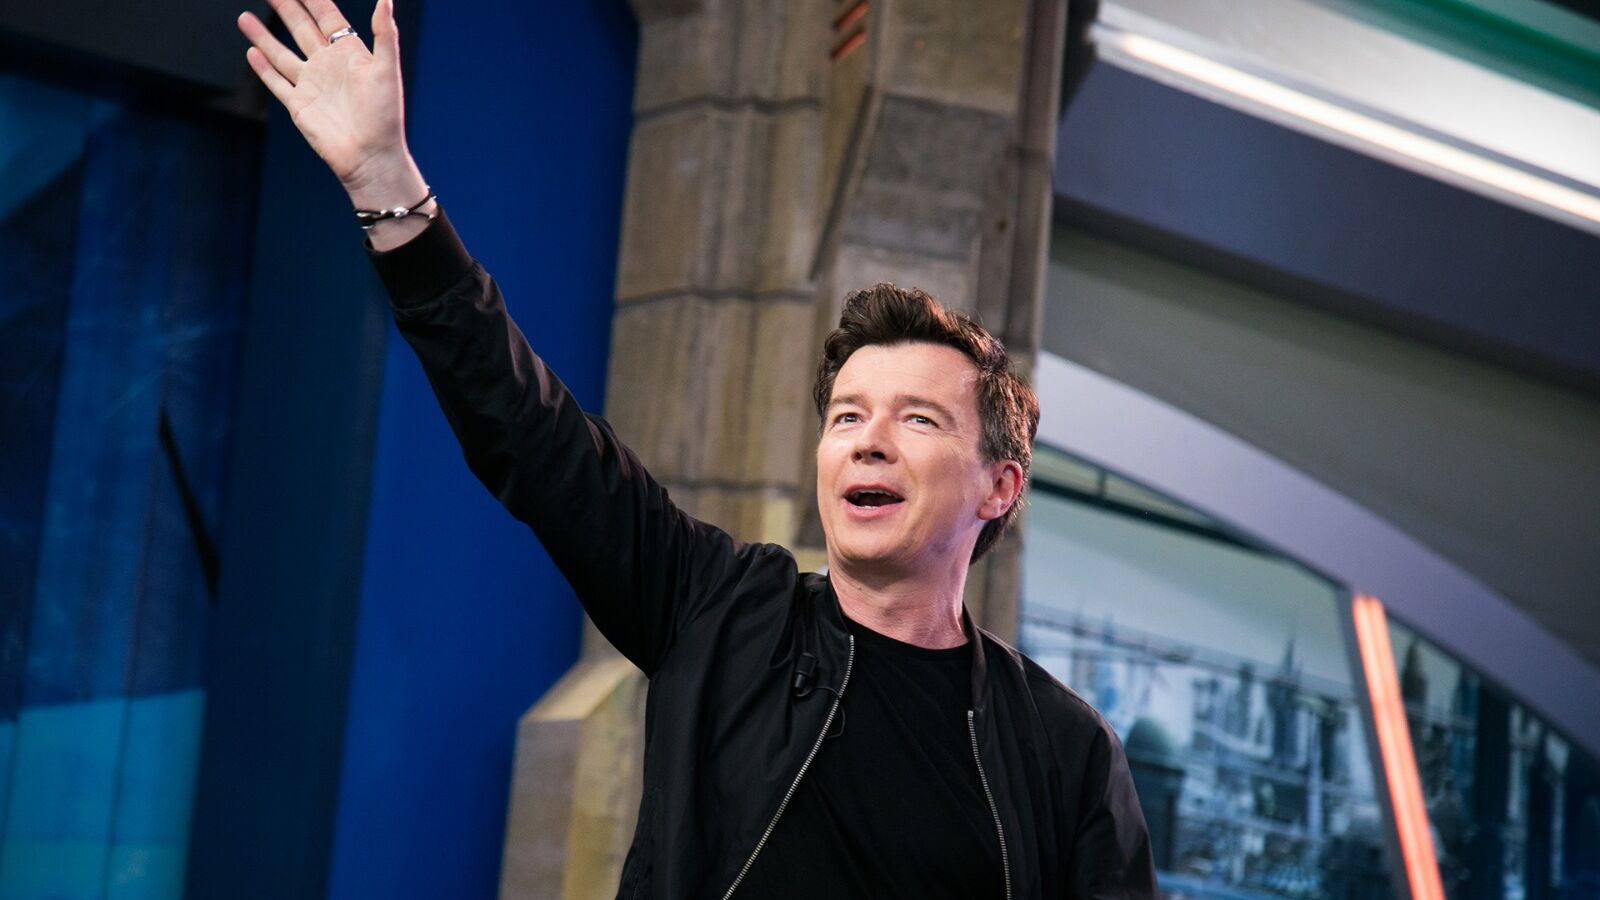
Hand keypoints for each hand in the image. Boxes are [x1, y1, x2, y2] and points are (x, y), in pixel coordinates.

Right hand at [238, 0, 423, 207]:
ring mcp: (311, 85)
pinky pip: (277, 82)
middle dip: (286, 7)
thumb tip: (386, 0)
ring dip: (263, 36)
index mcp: (350, 54)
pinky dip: (263, 68)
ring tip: (244, 17)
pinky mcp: (299, 105)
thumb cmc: (385, 116)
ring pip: (281, 53)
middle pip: (301, 28)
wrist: (370, 156)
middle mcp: (328, 66)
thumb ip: (385, 35)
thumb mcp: (387, 70)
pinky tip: (251, 53)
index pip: (327, 16)